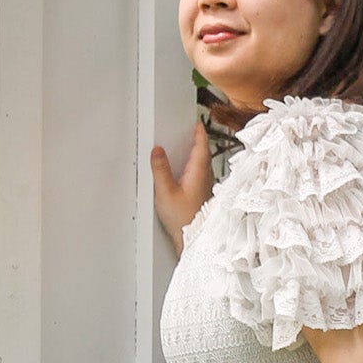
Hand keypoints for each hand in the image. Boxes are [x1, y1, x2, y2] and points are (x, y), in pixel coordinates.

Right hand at [149, 121, 213, 254]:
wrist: (192, 238)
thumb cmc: (183, 219)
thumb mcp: (165, 192)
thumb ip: (160, 170)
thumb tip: (157, 151)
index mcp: (198, 173)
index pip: (201, 147)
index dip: (200, 133)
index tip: (197, 123)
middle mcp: (205, 179)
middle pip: (204, 154)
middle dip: (199, 141)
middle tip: (193, 131)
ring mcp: (205, 187)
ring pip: (203, 165)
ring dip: (198, 154)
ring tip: (190, 147)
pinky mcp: (202, 196)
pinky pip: (201, 174)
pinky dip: (196, 167)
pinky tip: (188, 171)